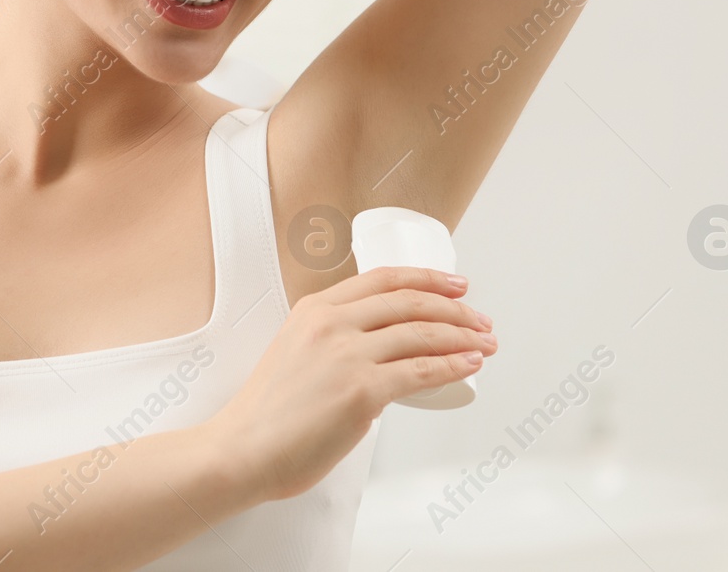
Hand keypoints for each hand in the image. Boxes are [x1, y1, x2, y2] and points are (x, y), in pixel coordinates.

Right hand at [202, 266, 494, 502]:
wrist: (243, 448)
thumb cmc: (266, 414)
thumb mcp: (294, 353)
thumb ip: (331, 346)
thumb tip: (375, 363)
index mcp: (314, 309)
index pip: (383, 279)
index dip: (427, 279)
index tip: (454, 285)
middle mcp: (332, 323)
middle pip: (410, 302)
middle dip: (455, 308)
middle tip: (479, 318)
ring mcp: (347, 354)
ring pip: (421, 333)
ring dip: (462, 336)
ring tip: (484, 343)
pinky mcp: (361, 390)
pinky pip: (421, 372)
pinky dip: (452, 365)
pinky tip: (468, 364)